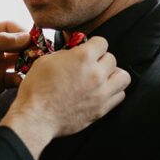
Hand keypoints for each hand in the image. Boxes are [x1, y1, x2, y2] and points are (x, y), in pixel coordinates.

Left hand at [0, 22, 28, 139]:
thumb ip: (0, 42)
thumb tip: (25, 36)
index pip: (9, 27)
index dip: (22, 32)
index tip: (32, 39)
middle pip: (17, 43)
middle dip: (28, 48)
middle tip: (39, 53)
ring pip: (19, 60)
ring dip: (28, 63)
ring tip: (35, 66)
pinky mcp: (0, 82)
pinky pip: (16, 77)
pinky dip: (22, 78)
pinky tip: (25, 80)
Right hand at [1, 35, 129, 158]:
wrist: (36, 117)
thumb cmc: (36, 89)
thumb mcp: (46, 61)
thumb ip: (65, 54)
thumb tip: (74, 54)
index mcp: (83, 57)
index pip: (102, 42)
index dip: (94, 45)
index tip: (89, 50)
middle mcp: (96, 73)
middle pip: (112, 59)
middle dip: (101, 60)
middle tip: (91, 66)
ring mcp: (101, 92)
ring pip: (123, 77)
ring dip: (113, 75)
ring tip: (102, 78)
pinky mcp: (102, 109)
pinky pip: (120, 96)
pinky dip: (113, 92)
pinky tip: (101, 92)